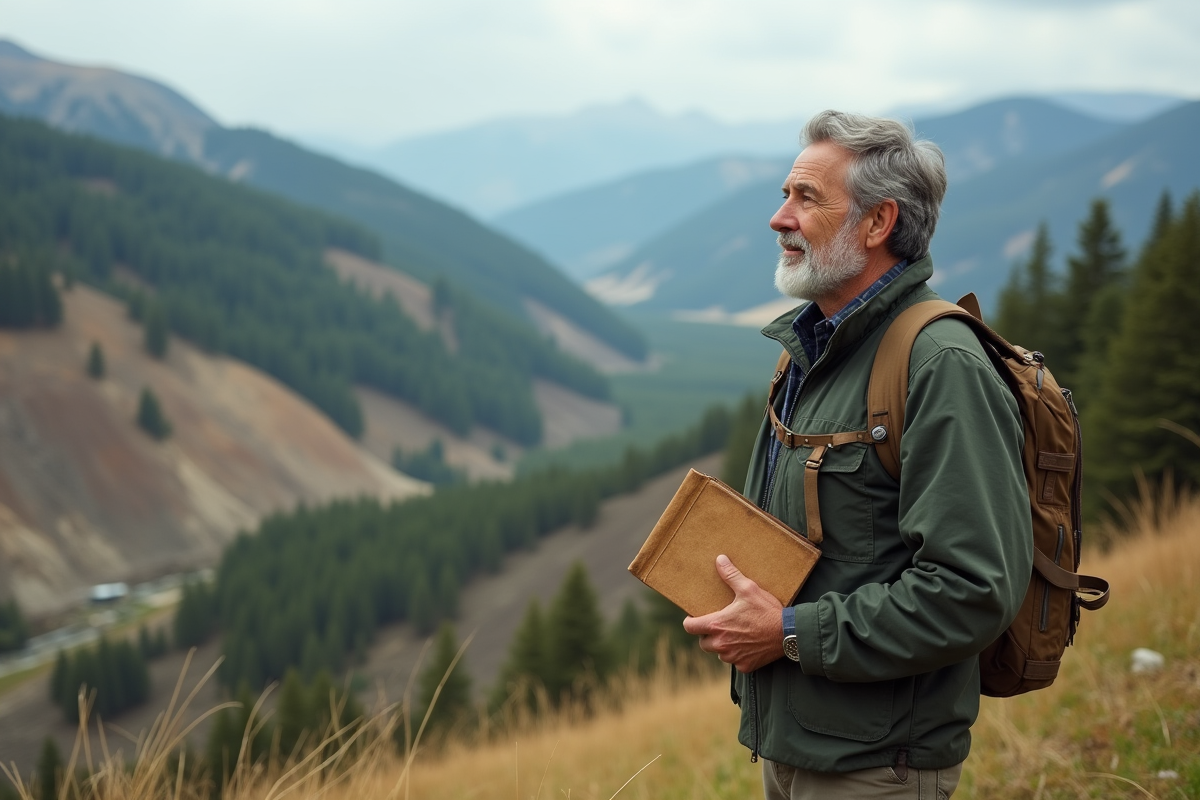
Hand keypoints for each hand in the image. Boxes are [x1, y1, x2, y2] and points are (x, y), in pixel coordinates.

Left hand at [682, 554, 784, 672]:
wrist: (789, 633)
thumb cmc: (767, 611)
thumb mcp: (748, 589)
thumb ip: (731, 575)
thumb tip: (719, 560)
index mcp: (717, 625)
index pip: (690, 627)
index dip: (690, 622)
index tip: (695, 618)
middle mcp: (721, 644)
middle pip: (703, 643)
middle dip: (708, 635)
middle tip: (719, 625)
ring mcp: (733, 657)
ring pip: (719, 653)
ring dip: (723, 646)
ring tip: (735, 634)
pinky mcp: (745, 666)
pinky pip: (735, 662)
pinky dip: (739, 655)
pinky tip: (748, 645)